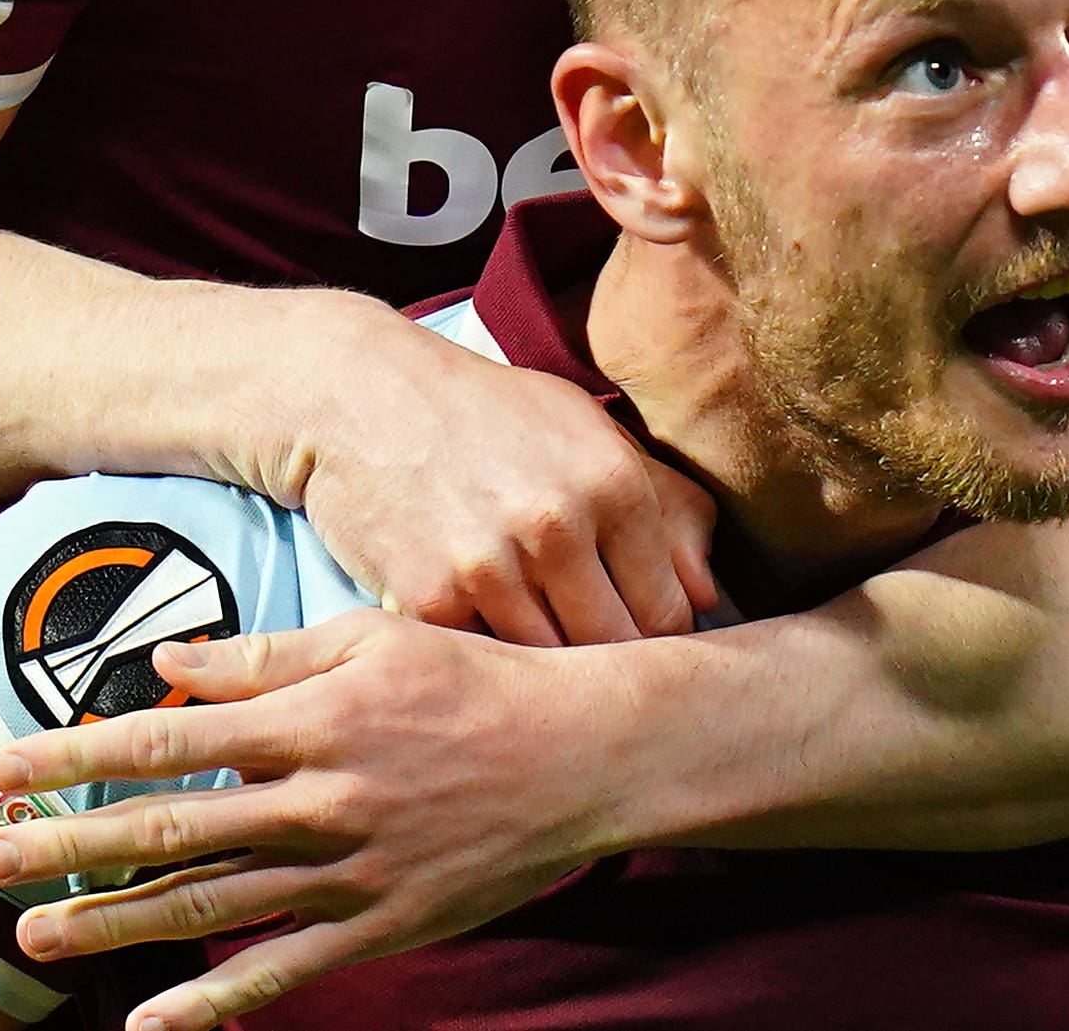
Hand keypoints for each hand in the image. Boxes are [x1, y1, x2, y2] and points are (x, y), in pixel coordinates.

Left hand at [0, 610, 637, 1028]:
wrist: (582, 756)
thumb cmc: (473, 682)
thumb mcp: (371, 638)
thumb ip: (266, 654)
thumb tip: (171, 665)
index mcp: (309, 718)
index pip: (168, 740)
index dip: (77, 754)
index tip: (4, 766)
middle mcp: (316, 798)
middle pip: (171, 828)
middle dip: (70, 846)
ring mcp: (345, 871)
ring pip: (210, 904)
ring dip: (117, 923)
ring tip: (37, 935)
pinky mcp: (376, 925)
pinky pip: (281, 971)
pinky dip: (212, 1005)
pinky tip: (149, 1026)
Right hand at [249, 294, 716, 645]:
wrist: (357, 395)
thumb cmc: (485, 415)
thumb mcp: (585, 429)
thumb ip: (665, 506)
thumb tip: (711, 595)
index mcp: (614, 482)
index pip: (672, 613)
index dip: (659, 639)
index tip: (636, 644)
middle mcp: (559, 524)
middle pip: (616, 652)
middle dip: (605, 664)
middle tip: (590, 671)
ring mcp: (491, 566)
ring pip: (548, 669)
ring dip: (542, 672)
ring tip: (533, 663)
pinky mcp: (427, 601)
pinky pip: (479, 664)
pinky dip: (480, 663)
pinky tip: (475, 641)